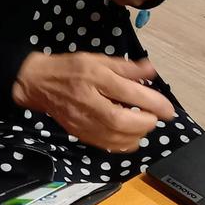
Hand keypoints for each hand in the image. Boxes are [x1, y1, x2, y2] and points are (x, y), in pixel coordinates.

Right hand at [11, 52, 175, 151]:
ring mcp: (83, 121)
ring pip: (117, 138)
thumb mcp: (96, 59)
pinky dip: (125, 143)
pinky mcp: (80, 133)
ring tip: (142, 124)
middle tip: (154, 116)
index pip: (129, 93)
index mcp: (94, 78)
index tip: (168, 109)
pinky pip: (108, 145)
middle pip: (123, 121)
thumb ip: (125, 67)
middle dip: (146, 122)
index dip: (154, 103)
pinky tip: (129, 134)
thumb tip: (151, 70)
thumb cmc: (69, 68)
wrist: (36, 83)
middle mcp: (89, 101)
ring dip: (138, 134)